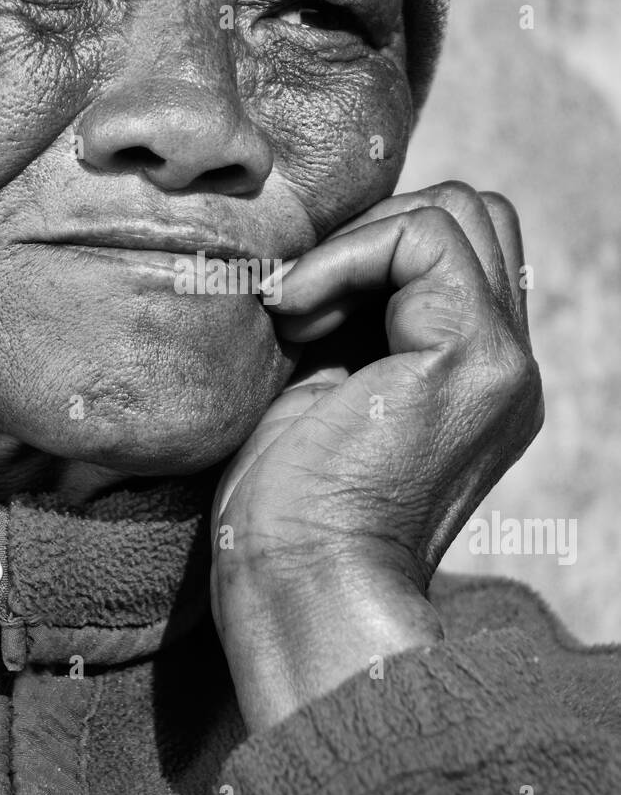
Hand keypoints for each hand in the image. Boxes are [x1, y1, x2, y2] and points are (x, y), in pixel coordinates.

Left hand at [211, 182, 543, 732]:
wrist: (298, 584)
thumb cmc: (287, 505)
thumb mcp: (328, 386)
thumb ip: (363, 318)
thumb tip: (336, 241)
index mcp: (476, 376)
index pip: (459, 248)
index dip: (373, 251)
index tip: (299, 315)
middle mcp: (507, 366)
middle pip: (477, 214)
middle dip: (375, 232)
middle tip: (306, 307)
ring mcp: (502, 362)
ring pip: (461, 210)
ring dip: (361, 242)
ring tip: (302, 318)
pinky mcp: (474, 358)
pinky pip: (424, 236)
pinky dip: (345, 257)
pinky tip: (297, 318)